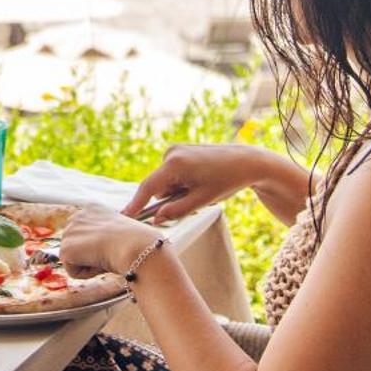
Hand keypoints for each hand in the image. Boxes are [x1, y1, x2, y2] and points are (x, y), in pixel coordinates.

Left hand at [60, 206, 159, 279]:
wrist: (133, 245)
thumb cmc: (137, 242)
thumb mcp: (120, 231)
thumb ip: (105, 235)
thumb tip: (98, 250)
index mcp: (92, 208)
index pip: (85, 232)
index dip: (97, 245)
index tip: (113, 246)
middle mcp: (78, 215)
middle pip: (77, 246)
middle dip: (90, 255)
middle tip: (109, 253)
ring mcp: (69, 231)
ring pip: (75, 260)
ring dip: (90, 265)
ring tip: (106, 256)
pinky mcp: (65, 248)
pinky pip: (73, 271)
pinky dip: (87, 274)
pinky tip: (100, 262)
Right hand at [124, 144, 254, 224]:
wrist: (246, 161)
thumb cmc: (227, 180)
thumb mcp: (202, 200)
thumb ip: (177, 211)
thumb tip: (155, 219)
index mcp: (175, 164)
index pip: (148, 187)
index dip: (136, 204)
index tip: (123, 216)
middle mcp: (171, 153)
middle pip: (158, 186)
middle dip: (170, 198)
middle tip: (195, 201)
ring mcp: (175, 150)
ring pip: (166, 182)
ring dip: (178, 191)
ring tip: (202, 189)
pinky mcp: (180, 152)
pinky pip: (172, 175)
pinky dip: (181, 183)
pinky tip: (200, 181)